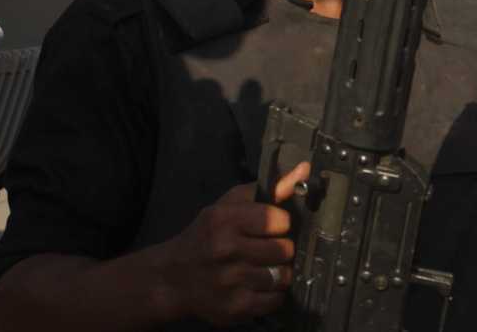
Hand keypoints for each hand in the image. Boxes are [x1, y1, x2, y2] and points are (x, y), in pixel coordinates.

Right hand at [155, 162, 308, 325]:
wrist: (173, 278)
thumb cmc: (206, 236)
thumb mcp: (229, 205)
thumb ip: (269, 189)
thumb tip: (303, 170)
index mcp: (224, 220)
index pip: (278, 219)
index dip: (280, 223)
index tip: (272, 227)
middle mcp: (226, 250)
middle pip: (284, 249)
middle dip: (280, 248)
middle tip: (267, 249)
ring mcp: (230, 281)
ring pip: (283, 276)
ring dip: (278, 272)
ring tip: (262, 267)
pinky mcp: (236, 307)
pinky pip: (276, 299)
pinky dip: (272, 293)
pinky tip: (257, 284)